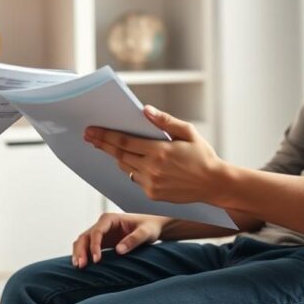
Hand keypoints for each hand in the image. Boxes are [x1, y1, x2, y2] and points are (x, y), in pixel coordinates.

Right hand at [71, 213, 169, 267]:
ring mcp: (101, 233)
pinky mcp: (102, 242)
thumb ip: (133, 240)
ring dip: (79, 253)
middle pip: (85, 236)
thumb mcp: (145, 233)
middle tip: (81, 266)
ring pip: (83, 241)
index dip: (94, 246)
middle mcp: (102, 224)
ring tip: (78, 267)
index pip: (97, 232)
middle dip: (81, 250)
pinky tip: (82, 266)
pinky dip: (83, 255)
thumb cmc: (149, 227)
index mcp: (110, 219)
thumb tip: (119, 250)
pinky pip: (88, 248)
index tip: (97, 260)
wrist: (152, 227)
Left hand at [84, 105, 225, 204]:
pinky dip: (130, 168)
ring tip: (104, 145)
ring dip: (115, 157)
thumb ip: (165, 121)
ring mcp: (151, 184)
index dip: (106, 135)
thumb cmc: (202, 155)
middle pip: (119, 155)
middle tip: (88, 136)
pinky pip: (135, 178)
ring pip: (125, 167)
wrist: (214, 184)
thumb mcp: (188, 132)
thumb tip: (145, 110)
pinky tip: (127, 161)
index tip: (91, 130)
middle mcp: (152, 168)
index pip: (125, 142)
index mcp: (160, 151)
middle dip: (103, 144)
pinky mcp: (153, 194)